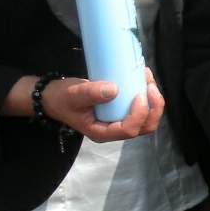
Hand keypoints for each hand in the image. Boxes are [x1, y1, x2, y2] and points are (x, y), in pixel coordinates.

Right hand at [40, 67, 164, 141]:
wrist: (55, 97)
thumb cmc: (62, 98)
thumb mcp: (73, 94)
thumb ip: (90, 93)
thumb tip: (114, 90)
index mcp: (102, 132)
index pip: (128, 130)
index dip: (139, 114)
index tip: (140, 94)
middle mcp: (114, 130)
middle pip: (144, 127)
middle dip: (154, 107)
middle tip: (150, 85)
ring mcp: (119, 121)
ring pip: (147, 118)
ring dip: (153, 100)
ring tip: (147, 78)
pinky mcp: (122, 111)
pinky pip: (142, 108)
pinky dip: (147, 95)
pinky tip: (143, 78)